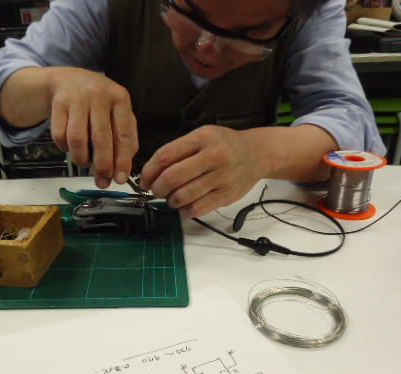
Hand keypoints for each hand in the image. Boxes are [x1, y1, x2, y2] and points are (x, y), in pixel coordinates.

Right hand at [48, 68, 137, 187]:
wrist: (69, 79)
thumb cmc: (98, 102)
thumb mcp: (118, 112)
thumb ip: (126, 137)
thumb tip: (123, 167)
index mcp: (120, 98)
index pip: (123, 135)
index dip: (122, 160)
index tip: (120, 178)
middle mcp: (99, 95)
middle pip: (101, 139)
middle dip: (102, 165)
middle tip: (102, 180)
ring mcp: (77, 98)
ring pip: (77, 139)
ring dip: (81, 159)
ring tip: (85, 163)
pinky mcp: (58, 103)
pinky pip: (60, 135)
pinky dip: (65, 149)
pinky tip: (70, 148)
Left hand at [139, 125, 269, 217]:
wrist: (256, 154)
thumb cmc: (223, 145)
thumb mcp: (201, 136)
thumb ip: (178, 151)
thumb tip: (150, 174)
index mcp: (202, 138)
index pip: (165, 156)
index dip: (148, 172)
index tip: (144, 180)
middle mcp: (213, 157)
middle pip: (172, 178)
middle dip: (157, 188)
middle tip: (156, 190)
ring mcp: (221, 178)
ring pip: (182, 196)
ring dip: (170, 200)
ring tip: (172, 197)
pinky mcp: (226, 196)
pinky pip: (196, 209)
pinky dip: (184, 211)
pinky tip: (184, 205)